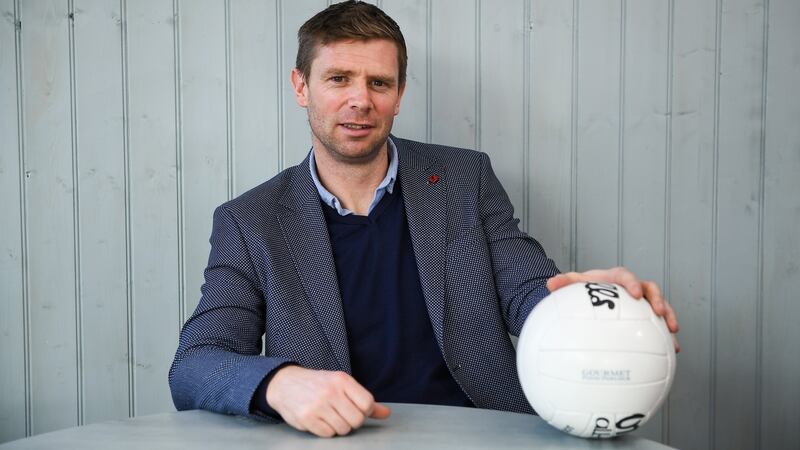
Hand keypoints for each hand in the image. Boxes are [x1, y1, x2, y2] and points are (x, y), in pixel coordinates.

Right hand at [266, 365, 390, 436]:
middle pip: (357, 420)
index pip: (367, 403)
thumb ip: (363, 399)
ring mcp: (318, 405)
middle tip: (342, 414)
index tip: (357, 409)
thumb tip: (386, 413)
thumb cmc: (317, 384)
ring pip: (343, 429)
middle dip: (352, 421)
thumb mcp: (341, 385)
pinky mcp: (307, 418)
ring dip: (339, 426)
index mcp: (342, 380)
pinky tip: (320, 420)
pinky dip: (326, 430)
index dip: (365, 411)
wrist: (285, 384)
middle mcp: (330, 392)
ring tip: (330, 416)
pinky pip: (328, 434)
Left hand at [546, 267, 679, 352]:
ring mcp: (642, 302)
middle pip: (651, 289)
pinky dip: (665, 336)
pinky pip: (659, 325)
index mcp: (615, 278)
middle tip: (661, 312)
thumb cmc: (584, 289)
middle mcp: (633, 288)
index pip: (626, 276)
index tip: (635, 293)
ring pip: (661, 306)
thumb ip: (564, 283)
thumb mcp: (574, 285)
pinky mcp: (646, 316)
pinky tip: (670, 351)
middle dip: (658, 300)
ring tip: (673, 334)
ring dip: (669, 318)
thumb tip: (550, 283)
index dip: (632, 283)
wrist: (591, 296)